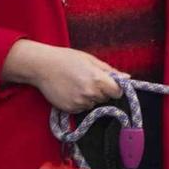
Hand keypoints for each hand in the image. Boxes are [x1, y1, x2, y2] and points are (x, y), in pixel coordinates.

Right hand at [9, 42, 123, 113]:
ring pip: (93, 104)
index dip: (115, 88)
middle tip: (87, 80)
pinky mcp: (70, 109)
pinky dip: (78, 102)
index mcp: (98, 79)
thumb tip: (127, 78)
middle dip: (101, 91)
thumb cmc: (66, 59)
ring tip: (76, 84)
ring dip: (89, 97)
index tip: (110, 85)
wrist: (42, 66)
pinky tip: (70, 91)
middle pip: (105, 98)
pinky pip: (81, 108)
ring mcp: (79, 102)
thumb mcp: (90, 60)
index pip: (117, 92)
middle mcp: (90, 93)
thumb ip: (109, 70)